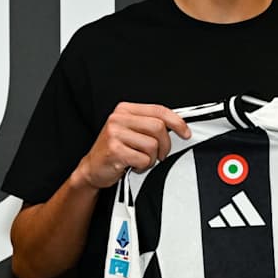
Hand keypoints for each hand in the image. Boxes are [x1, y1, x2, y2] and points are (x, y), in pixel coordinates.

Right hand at [74, 102, 191, 189]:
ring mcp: (115, 133)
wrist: (92, 168)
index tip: (185, 132)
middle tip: (159, 154)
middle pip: (158, 127)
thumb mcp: (130, 131)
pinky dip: (143, 167)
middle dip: (164, 145)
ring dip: (151, 158)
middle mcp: (118, 118)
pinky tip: (133, 165)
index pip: (158, 110)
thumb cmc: (114, 150)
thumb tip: (177, 126)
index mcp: (124, 109)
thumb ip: (149, 124)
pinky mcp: (115, 150)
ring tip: (140, 160)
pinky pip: (143, 159)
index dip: (177, 122)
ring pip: (152, 145)